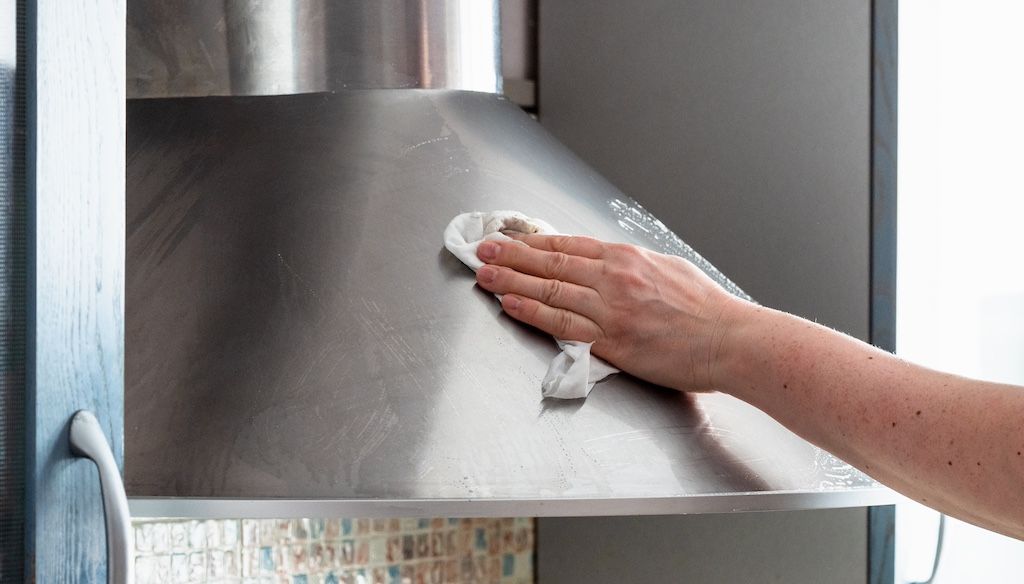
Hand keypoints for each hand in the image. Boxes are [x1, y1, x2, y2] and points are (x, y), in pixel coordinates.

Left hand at [474, 234, 746, 391]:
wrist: (731, 340)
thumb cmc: (707, 310)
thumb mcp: (668, 270)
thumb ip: (633, 267)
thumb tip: (607, 264)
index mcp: (628, 258)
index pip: (568, 245)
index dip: (533, 242)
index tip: (509, 239)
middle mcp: (615, 278)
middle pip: (551, 262)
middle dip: (512, 255)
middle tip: (483, 250)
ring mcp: (611, 309)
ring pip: (551, 289)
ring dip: (512, 280)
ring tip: (485, 274)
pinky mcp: (612, 341)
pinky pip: (562, 323)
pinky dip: (533, 311)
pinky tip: (511, 303)